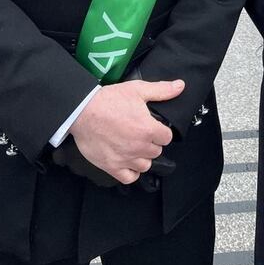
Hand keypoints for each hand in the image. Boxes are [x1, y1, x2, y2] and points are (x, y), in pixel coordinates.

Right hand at [69, 79, 183, 184]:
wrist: (82, 111)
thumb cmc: (109, 100)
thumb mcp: (137, 89)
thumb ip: (161, 90)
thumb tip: (180, 86)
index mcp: (148, 129)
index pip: (167, 137)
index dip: (161, 131)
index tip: (154, 127)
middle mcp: (139, 146)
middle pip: (156, 151)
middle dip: (152, 143)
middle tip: (141, 134)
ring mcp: (126, 159)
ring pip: (145, 165)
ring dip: (142, 157)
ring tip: (134, 146)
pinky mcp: (112, 167)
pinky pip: (129, 178)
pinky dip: (131, 172)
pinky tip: (128, 161)